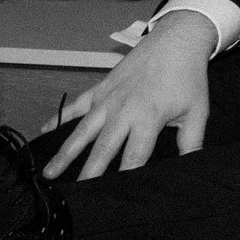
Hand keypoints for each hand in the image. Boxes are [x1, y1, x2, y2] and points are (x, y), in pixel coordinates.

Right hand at [43, 9, 215, 179]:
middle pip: (102, 148)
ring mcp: (108, 99)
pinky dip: (58, 117)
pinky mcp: (100, 87)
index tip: (114, 197)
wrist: (176, 41)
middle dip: (88, 173)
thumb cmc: (188, 78)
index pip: (134, 156)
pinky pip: (76, 105)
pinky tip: (42, 132)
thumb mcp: (197, 111)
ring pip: (82, 131)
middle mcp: (123, 110)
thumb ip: (191, 142)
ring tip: (49, 173)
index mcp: (148, 118)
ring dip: (65, 152)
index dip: (125, 178)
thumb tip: (191, 168)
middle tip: (73, 195)